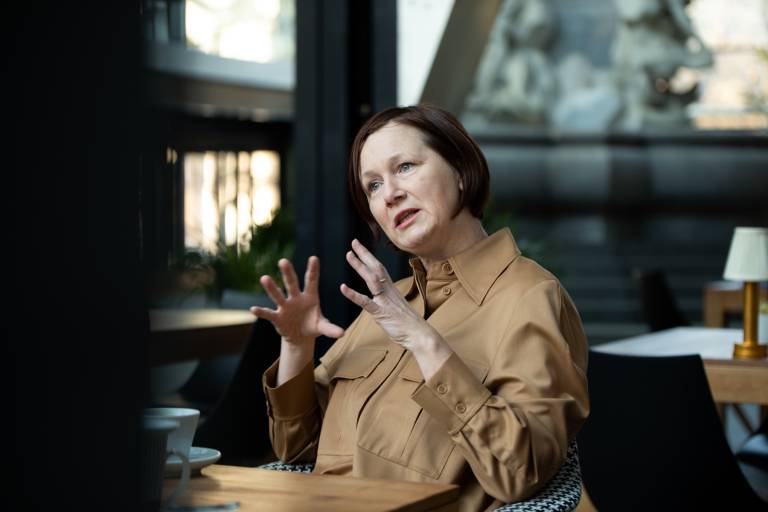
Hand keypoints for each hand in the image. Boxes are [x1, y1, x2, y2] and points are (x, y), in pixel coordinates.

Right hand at [250, 256, 344, 344]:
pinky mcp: (278, 317)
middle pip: (292, 284)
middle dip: (288, 273)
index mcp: (310, 297)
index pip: (311, 281)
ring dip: (272, 288)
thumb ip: (331, 329)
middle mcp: (296, 298)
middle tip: (283, 261)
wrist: (300, 336)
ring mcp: (285, 307)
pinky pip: (269, 313)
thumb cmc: (313, 325)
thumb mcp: (323, 327)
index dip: (313, 270)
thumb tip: (342, 334)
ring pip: (278, 295)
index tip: (314, 258)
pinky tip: (254, 309)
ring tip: (264, 278)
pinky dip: (261, 312)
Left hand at [340, 240, 443, 355]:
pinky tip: (343, 288)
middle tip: (354, 242)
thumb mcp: (397, 309)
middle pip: (376, 268)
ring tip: (349, 255)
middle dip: (365, 254)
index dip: (370, 257)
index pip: (380, 269)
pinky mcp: (382, 313)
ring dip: (359, 266)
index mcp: (392, 290)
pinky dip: (353, 294)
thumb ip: (388, 302)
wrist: (420, 335)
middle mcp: (389, 292)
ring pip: (372, 279)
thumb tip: (382, 299)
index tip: (360, 247)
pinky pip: (366, 302)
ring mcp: (386, 301)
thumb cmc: (410, 324)